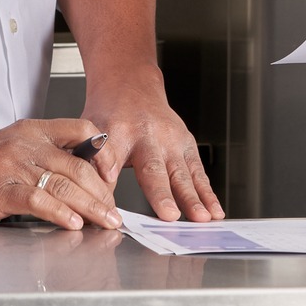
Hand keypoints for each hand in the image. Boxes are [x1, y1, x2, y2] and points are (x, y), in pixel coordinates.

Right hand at [0, 118, 121, 228]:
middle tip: (115, 213)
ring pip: (64, 184)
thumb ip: (42, 158)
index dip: (103, 155)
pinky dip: (60, 213)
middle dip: (103, 193)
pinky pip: (37, 200)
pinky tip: (72, 223)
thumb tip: (79, 181)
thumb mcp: (11, 150)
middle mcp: (25, 144)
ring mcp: (12, 166)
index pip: (80, 131)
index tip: (113, 179)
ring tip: (105, 222)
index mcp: (32, 131)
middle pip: (79, 166)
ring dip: (91, 206)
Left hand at [83, 82, 222, 222]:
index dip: (109, 175)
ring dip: (193, 197)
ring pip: (182, 172)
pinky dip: (207, 192)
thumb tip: (93, 205)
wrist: (131, 86)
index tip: (109, 194)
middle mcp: (148, 134)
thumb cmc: (110, 115)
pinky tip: (214, 211)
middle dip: (162, 193)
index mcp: (117, 131)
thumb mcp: (91, 134)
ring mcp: (171, 138)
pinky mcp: (187, 143)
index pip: (112, 156)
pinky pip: (198, 171)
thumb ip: (93, 167)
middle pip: (153, 168)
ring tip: (201, 218)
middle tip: (169, 215)